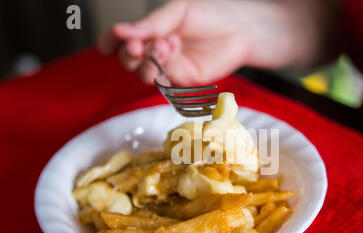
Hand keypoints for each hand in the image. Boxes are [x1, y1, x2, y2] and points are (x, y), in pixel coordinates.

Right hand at [98, 0, 328, 84]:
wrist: (243, 29)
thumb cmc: (214, 13)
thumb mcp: (177, 11)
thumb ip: (150, 24)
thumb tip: (119, 32)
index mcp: (154, 29)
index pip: (124, 38)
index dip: (112, 42)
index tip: (106, 43)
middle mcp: (159, 49)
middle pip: (129, 60)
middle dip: (127, 55)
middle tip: (135, 46)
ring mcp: (171, 66)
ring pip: (144, 73)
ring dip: (145, 63)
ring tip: (160, 46)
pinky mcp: (183, 80)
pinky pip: (163, 80)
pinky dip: (161, 68)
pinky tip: (170, 51)